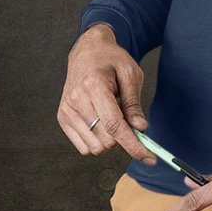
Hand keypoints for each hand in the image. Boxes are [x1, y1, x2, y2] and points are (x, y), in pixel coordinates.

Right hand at [58, 23, 155, 162]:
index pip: (115, 126)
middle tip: (128, 120)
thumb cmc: (111, 60)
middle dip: (123, 138)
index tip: (149, 158)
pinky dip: (96, 141)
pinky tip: (100, 123)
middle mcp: (76, 99)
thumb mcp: (130, 74)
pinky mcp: (62, 117)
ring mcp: (66, 110)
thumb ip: (134, 103)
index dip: (133, 145)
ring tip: (111, 116)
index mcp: (95, 86)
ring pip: (95, 147)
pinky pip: (83, 147)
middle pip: (106, 140)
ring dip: (109, 140)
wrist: (87, 52)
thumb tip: (140, 129)